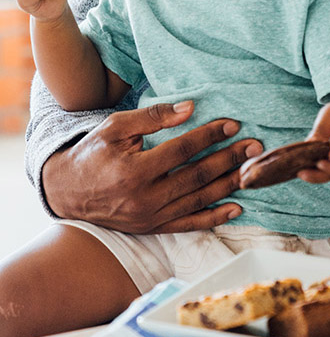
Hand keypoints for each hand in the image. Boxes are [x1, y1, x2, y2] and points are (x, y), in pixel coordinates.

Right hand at [41, 101, 263, 232]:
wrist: (66, 192)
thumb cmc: (93, 153)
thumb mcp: (115, 127)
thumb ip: (152, 117)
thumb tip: (189, 108)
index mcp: (135, 170)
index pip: (183, 150)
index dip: (210, 136)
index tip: (232, 124)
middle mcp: (145, 198)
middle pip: (197, 175)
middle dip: (229, 158)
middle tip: (255, 145)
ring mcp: (150, 216)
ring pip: (199, 199)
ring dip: (229, 184)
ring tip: (252, 169)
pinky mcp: (152, 228)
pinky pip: (189, 224)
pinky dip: (214, 218)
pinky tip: (235, 208)